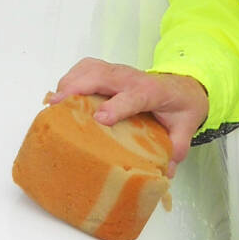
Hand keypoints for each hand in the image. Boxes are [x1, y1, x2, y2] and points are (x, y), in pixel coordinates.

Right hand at [48, 58, 208, 170]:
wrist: (182, 85)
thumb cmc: (180, 106)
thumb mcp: (185, 128)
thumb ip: (177, 148)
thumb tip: (166, 171)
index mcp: (152, 92)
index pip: (133, 96)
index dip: (116, 106)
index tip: (100, 118)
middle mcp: (131, 78)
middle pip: (102, 75)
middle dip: (78, 87)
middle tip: (57, 105)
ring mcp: (118, 72)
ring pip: (90, 68)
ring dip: (70, 82)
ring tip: (53, 102)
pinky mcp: (107, 71)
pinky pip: (85, 68)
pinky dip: (70, 78)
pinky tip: (61, 94)